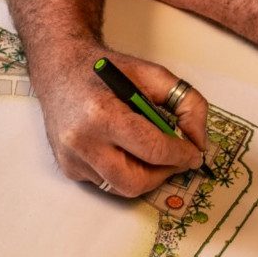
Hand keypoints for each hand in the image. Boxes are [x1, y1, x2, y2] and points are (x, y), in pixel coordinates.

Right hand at [37, 47, 208, 196]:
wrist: (59, 68)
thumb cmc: (105, 70)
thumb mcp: (152, 74)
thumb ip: (187, 102)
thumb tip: (198, 141)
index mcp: (101, 112)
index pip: (152, 149)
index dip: (181, 155)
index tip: (194, 154)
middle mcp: (81, 139)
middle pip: (136, 181)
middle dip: (163, 174)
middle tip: (173, 159)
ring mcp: (71, 157)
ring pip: (122, 188)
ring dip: (143, 175)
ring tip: (146, 151)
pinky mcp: (67, 167)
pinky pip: (106, 183)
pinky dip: (121, 171)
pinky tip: (118, 147)